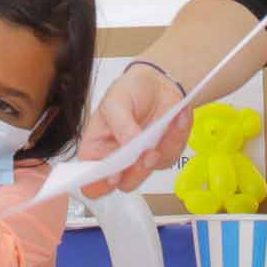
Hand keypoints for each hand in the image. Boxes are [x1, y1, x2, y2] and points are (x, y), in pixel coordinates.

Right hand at [76, 62, 193, 194]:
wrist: (158, 82)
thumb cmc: (129, 91)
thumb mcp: (115, 101)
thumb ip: (120, 125)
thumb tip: (129, 144)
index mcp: (97, 148)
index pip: (90, 178)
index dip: (97, 183)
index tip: (112, 174)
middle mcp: (118, 159)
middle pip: (123, 184)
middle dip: (136, 171)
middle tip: (144, 152)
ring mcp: (141, 159)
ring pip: (150, 172)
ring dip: (159, 151)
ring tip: (163, 129)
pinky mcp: (164, 154)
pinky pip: (172, 154)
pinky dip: (176, 136)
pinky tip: (177, 119)